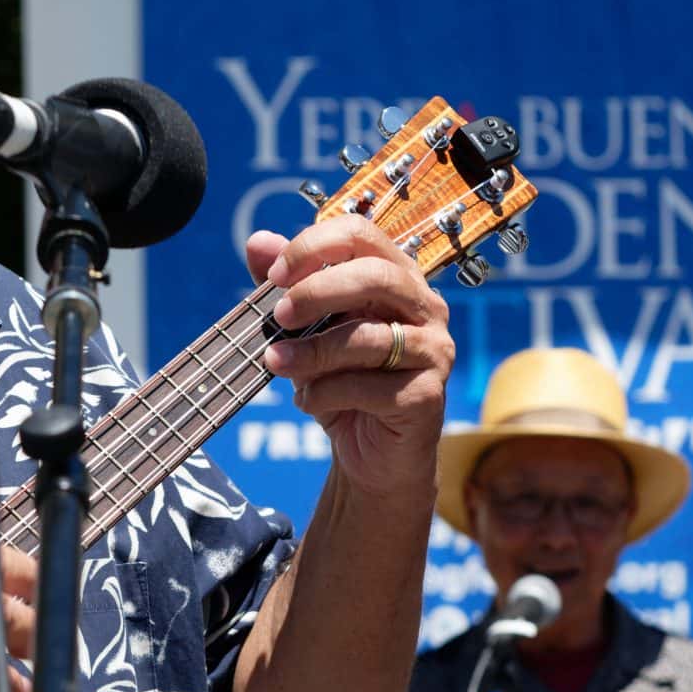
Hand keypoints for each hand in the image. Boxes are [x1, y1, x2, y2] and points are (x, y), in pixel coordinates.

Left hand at [246, 216, 451, 501]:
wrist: (373, 455)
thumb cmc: (342, 384)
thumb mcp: (308, 333)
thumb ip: (287, 287)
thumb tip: (258, 241)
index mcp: (398, 277)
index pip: (362, 236)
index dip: (314, 247)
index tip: (274, 275)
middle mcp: (426, 308)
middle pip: (376, 278)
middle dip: (317, 292)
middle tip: (278, 315)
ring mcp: (434, 351)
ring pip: (369, 337)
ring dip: (312, 351)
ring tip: (274, 363)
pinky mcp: (428, 397)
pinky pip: (370, 388)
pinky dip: (327, 394)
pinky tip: (307, 403)